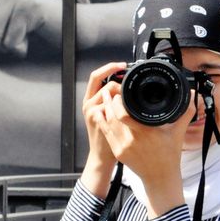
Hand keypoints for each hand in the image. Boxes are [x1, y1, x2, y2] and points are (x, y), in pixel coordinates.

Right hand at [81, 62, 126, 190]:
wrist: (102, 156)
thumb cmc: (108, 135)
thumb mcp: (108, 115)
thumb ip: (113, 101)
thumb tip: (127, 87)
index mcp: (90, 99)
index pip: (96, 76)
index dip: (109, 67)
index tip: (123, 65)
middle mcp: (88, 103)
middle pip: (101, 80)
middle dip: (117, 78)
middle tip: (130, 82)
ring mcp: (91, 110)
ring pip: (109, 91)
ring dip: (121, 93)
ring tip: (131, 101)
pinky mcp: (97, 118)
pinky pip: (112, 105)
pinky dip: (122, 104)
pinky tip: (130, 109)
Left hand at [98, 84, 195, 216]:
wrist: (160, 177)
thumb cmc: (170, 155)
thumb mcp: (178, 133)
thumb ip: (185, 113)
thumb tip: (192, 95)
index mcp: (146, 133)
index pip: (124, 114)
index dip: (119, 101)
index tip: (122, 91)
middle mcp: (132, 140)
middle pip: (113, 116)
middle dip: (110, 101)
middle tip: (111, 90)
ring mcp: (122, 147)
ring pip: (107, 123)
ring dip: (105, 109)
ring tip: (105, 97)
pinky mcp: (117, 153)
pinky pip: (106, 133)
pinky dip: (102, 121)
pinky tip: (101, 112)